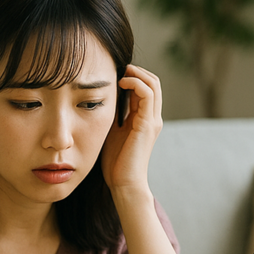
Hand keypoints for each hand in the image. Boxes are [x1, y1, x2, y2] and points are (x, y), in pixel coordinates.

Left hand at [101, 65, 162, 196]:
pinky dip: (135, 83)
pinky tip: (120, 85)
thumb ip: (112, 116)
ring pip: (153, 84)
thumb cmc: (115, 163)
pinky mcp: (147, 125)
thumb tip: (99, 99)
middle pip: (153, 82)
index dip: (132, 77)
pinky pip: (147, 94)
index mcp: (145, 120)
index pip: (146, 88)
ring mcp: (152, 121)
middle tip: (117, 69)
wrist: (124, 184)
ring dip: (136, 74)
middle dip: (136, 71)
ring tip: (119, 75)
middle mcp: (152, 118)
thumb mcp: (111, 132)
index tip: (113, 75)